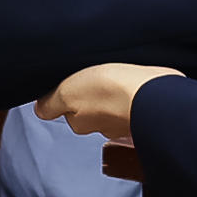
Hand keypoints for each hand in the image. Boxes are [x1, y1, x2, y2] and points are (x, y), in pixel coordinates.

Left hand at [36, 64, 181, 141]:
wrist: (155, 93)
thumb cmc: (114, 91)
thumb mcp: (68, 91)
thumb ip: (51, 103)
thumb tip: (40, 110)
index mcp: (80, 121)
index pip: (66, 109)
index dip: (66, 93)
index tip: (71, 80)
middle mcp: (101, 125)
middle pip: (88, 106)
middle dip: (90, 90)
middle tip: (94, 72)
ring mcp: (124, 118)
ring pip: (111, 101)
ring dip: (112, 89)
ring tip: (115, 73)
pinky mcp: (145, 108)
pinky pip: (133, 97)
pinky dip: (132, 89)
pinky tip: (133, 79)